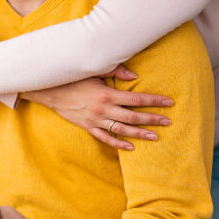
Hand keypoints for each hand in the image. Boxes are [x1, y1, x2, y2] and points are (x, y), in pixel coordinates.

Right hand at [21, 65, 172, 150]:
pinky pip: (106, 138)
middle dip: (152, 118)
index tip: (168, 102)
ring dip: (140, 133)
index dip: (153, 101)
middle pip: (133, 116)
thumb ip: (115, 71)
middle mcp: (103, 109)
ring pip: (122, 129)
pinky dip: (119, 143)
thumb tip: (135, 76)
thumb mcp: (94, 71)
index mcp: (107, 94)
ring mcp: (96, 120)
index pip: (136, 99)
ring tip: (155, 136)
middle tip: (168, 121)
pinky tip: (131, 147)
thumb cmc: (73, 77)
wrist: (50, 91)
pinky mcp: (88, 127)